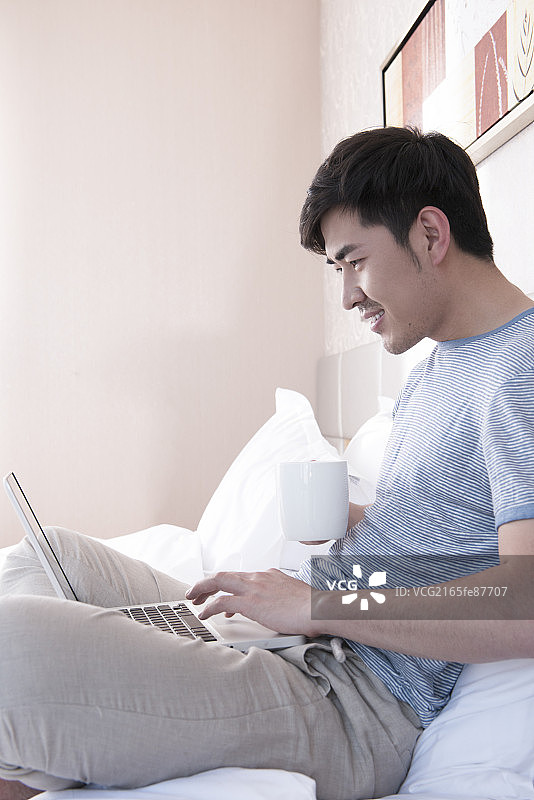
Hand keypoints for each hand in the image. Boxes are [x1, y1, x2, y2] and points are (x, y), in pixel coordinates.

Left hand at [186, 569, 316, 636]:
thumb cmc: (312, 607)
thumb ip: (280, 597)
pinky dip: (209, 608)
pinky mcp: (250, 602)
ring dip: (202, 591)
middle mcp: (258, 578)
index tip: (221, 593)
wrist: (318, 609)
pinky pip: (222, 602)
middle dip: (206, 583)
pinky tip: (204, 614)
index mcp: (268, 576)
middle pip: (224, 575)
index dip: (227, 584)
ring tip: (193, 600)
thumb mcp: (293, 596)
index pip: (240, 577)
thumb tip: (277, 607)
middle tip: (196, 592)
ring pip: (218, 582)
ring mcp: (253, 589)